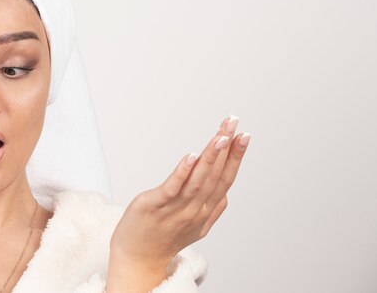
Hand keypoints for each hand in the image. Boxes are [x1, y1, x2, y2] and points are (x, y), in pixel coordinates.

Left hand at [107, 116, 250, 289]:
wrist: (138, 258)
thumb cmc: (164, 238)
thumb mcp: (195, 226)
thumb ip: (212, 209)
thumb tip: (226, 193)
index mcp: (206, 210)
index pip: (225, 179)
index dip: (236, 157)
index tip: (244, 136)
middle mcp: (195, 209)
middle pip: (215, 174)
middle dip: (227, 148)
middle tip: (235, 124)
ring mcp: (176, 208)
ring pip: (198, 179)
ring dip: (211, 156)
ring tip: (220, 136)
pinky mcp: (155, 205)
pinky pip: (172, 187)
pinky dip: (183, 172)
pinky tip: (190, 156)